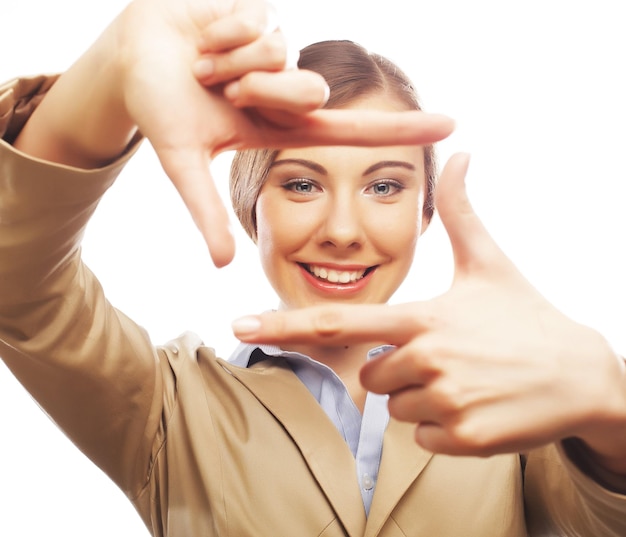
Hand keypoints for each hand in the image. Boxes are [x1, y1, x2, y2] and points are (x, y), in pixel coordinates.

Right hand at [119, 0, 453, 265]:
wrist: (128, 56)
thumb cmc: (156, 106)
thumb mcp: (181, 161)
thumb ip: (206, 210)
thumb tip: (222, 264)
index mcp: (277, 124)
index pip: (348, 129)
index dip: (398, 129)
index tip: (450, 126)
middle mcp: (284, 87)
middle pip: (306, 91)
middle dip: (258, 90)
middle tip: (219, 89)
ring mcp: (276, 51)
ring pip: (279, 54)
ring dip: (230, 62)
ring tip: (203, 64)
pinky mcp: (261, 11)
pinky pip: (258, 20)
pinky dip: (222, 30)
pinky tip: (204, 32)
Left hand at [232, 153, 625, 459]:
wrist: (583, 376)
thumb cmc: (527, 316)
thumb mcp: (490, 262)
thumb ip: (461, 212)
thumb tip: (462, 154)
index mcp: (422, 317)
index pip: (338, 322)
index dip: (284, 323)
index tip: (240, 325)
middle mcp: (427, 359)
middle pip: (373, 374)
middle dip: (398, 368)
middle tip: (447, 356)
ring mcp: (446, 402)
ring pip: (397, 408)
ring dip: (423, 397)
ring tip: (467, 378)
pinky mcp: (465, 439)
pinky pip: (423, 438)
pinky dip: (443, 427)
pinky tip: (478, 405)